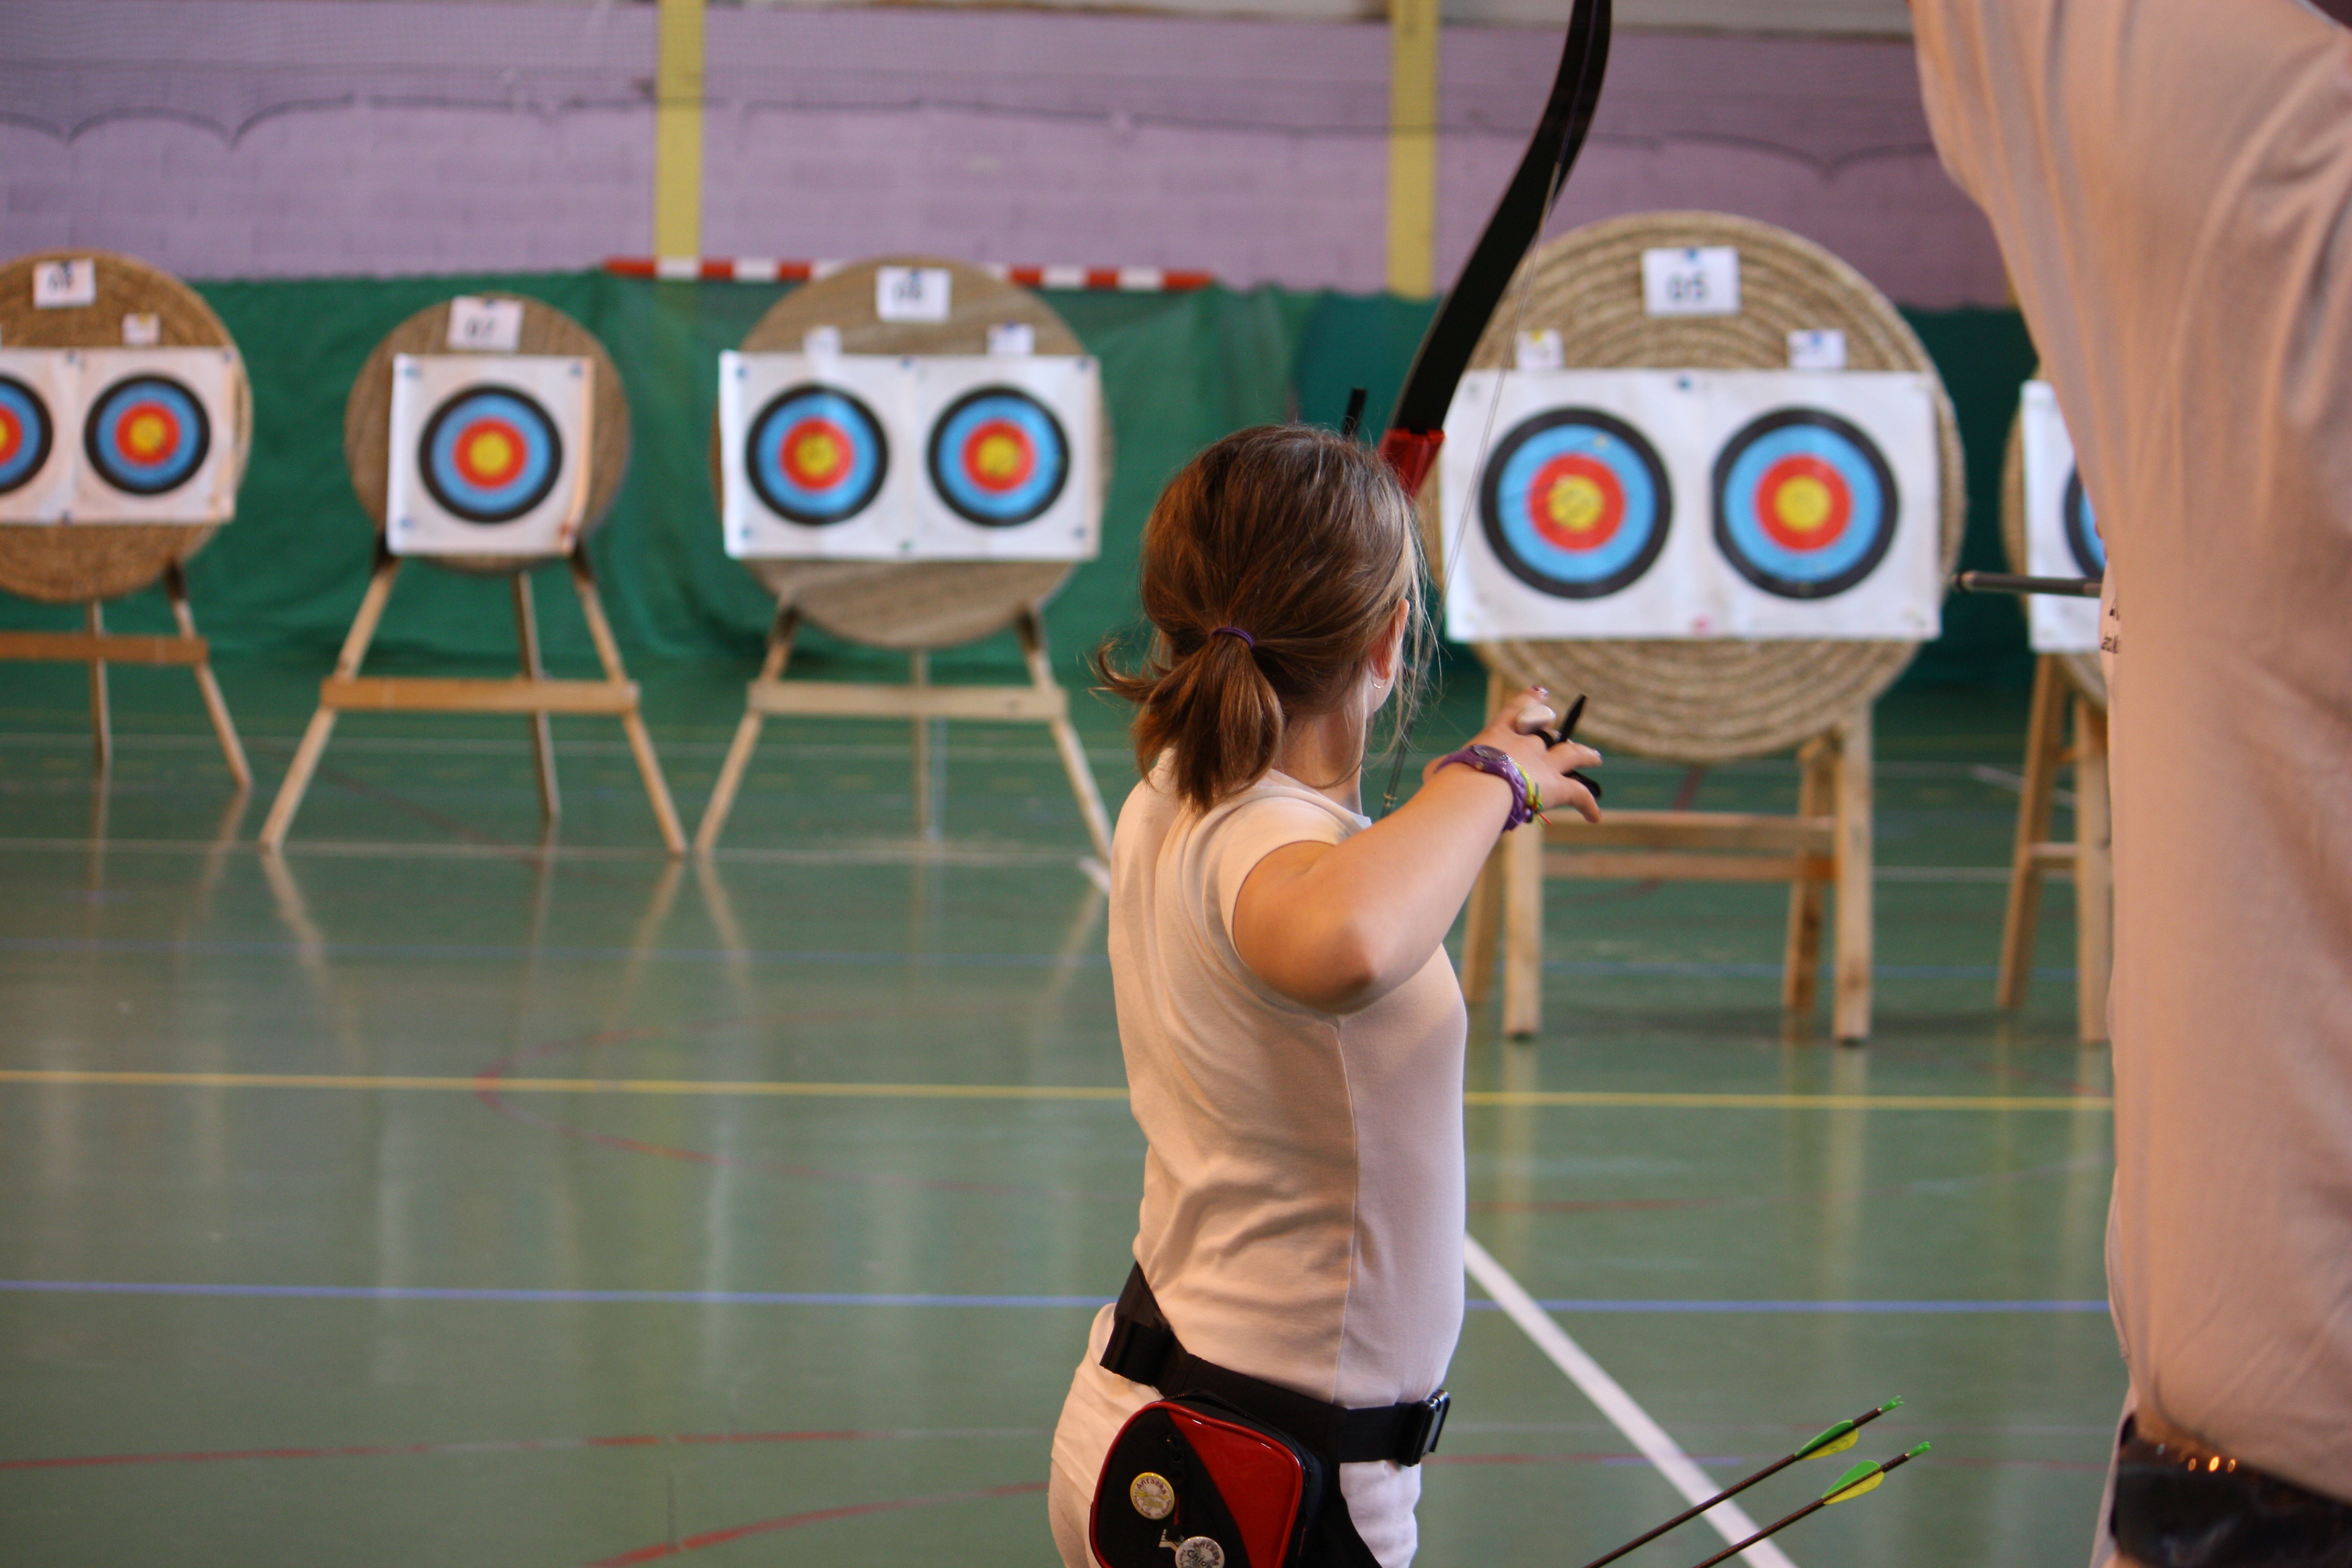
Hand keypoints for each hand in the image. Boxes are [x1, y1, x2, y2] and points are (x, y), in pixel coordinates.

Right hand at [1425, 685, 1602, 822]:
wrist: (1474, 791)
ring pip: (1572, 753)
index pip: (1516, 710)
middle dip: (1553, 736)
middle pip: (1546, 734)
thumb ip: (1443, 769)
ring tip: (1595, 758)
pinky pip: (1579, 794)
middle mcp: (1524, 744)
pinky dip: (1589, 805)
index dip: (1530, 700)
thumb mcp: (1441, 769)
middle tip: (1558, 736)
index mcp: (1496, 736)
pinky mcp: (1555, 787)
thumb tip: (1434, 776)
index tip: (1540, 691)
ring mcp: (1542, 764)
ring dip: (1585, 754)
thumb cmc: (1450, 782)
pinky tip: (1595, 817)